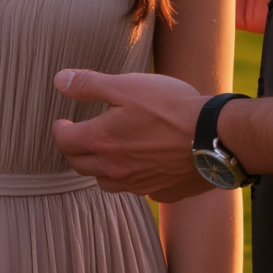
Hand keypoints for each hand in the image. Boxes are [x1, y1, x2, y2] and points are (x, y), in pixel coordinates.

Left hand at [51, 68, 212, 201]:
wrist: (213, 137)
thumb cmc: (169, 107)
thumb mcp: (125, 86)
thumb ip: (89, 84)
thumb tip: (59, 81)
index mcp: (102, 142)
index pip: (64, 142)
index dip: (59, 130)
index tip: (62, 123)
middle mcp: (116, 169)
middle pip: (80, 165)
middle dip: (74, 150)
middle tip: (78, 136)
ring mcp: (139, 184)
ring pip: (106, 182)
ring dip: (99, 167)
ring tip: (105, 151)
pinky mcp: (162, 191)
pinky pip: (137, 188)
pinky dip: (131, 176)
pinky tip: (141, 163)